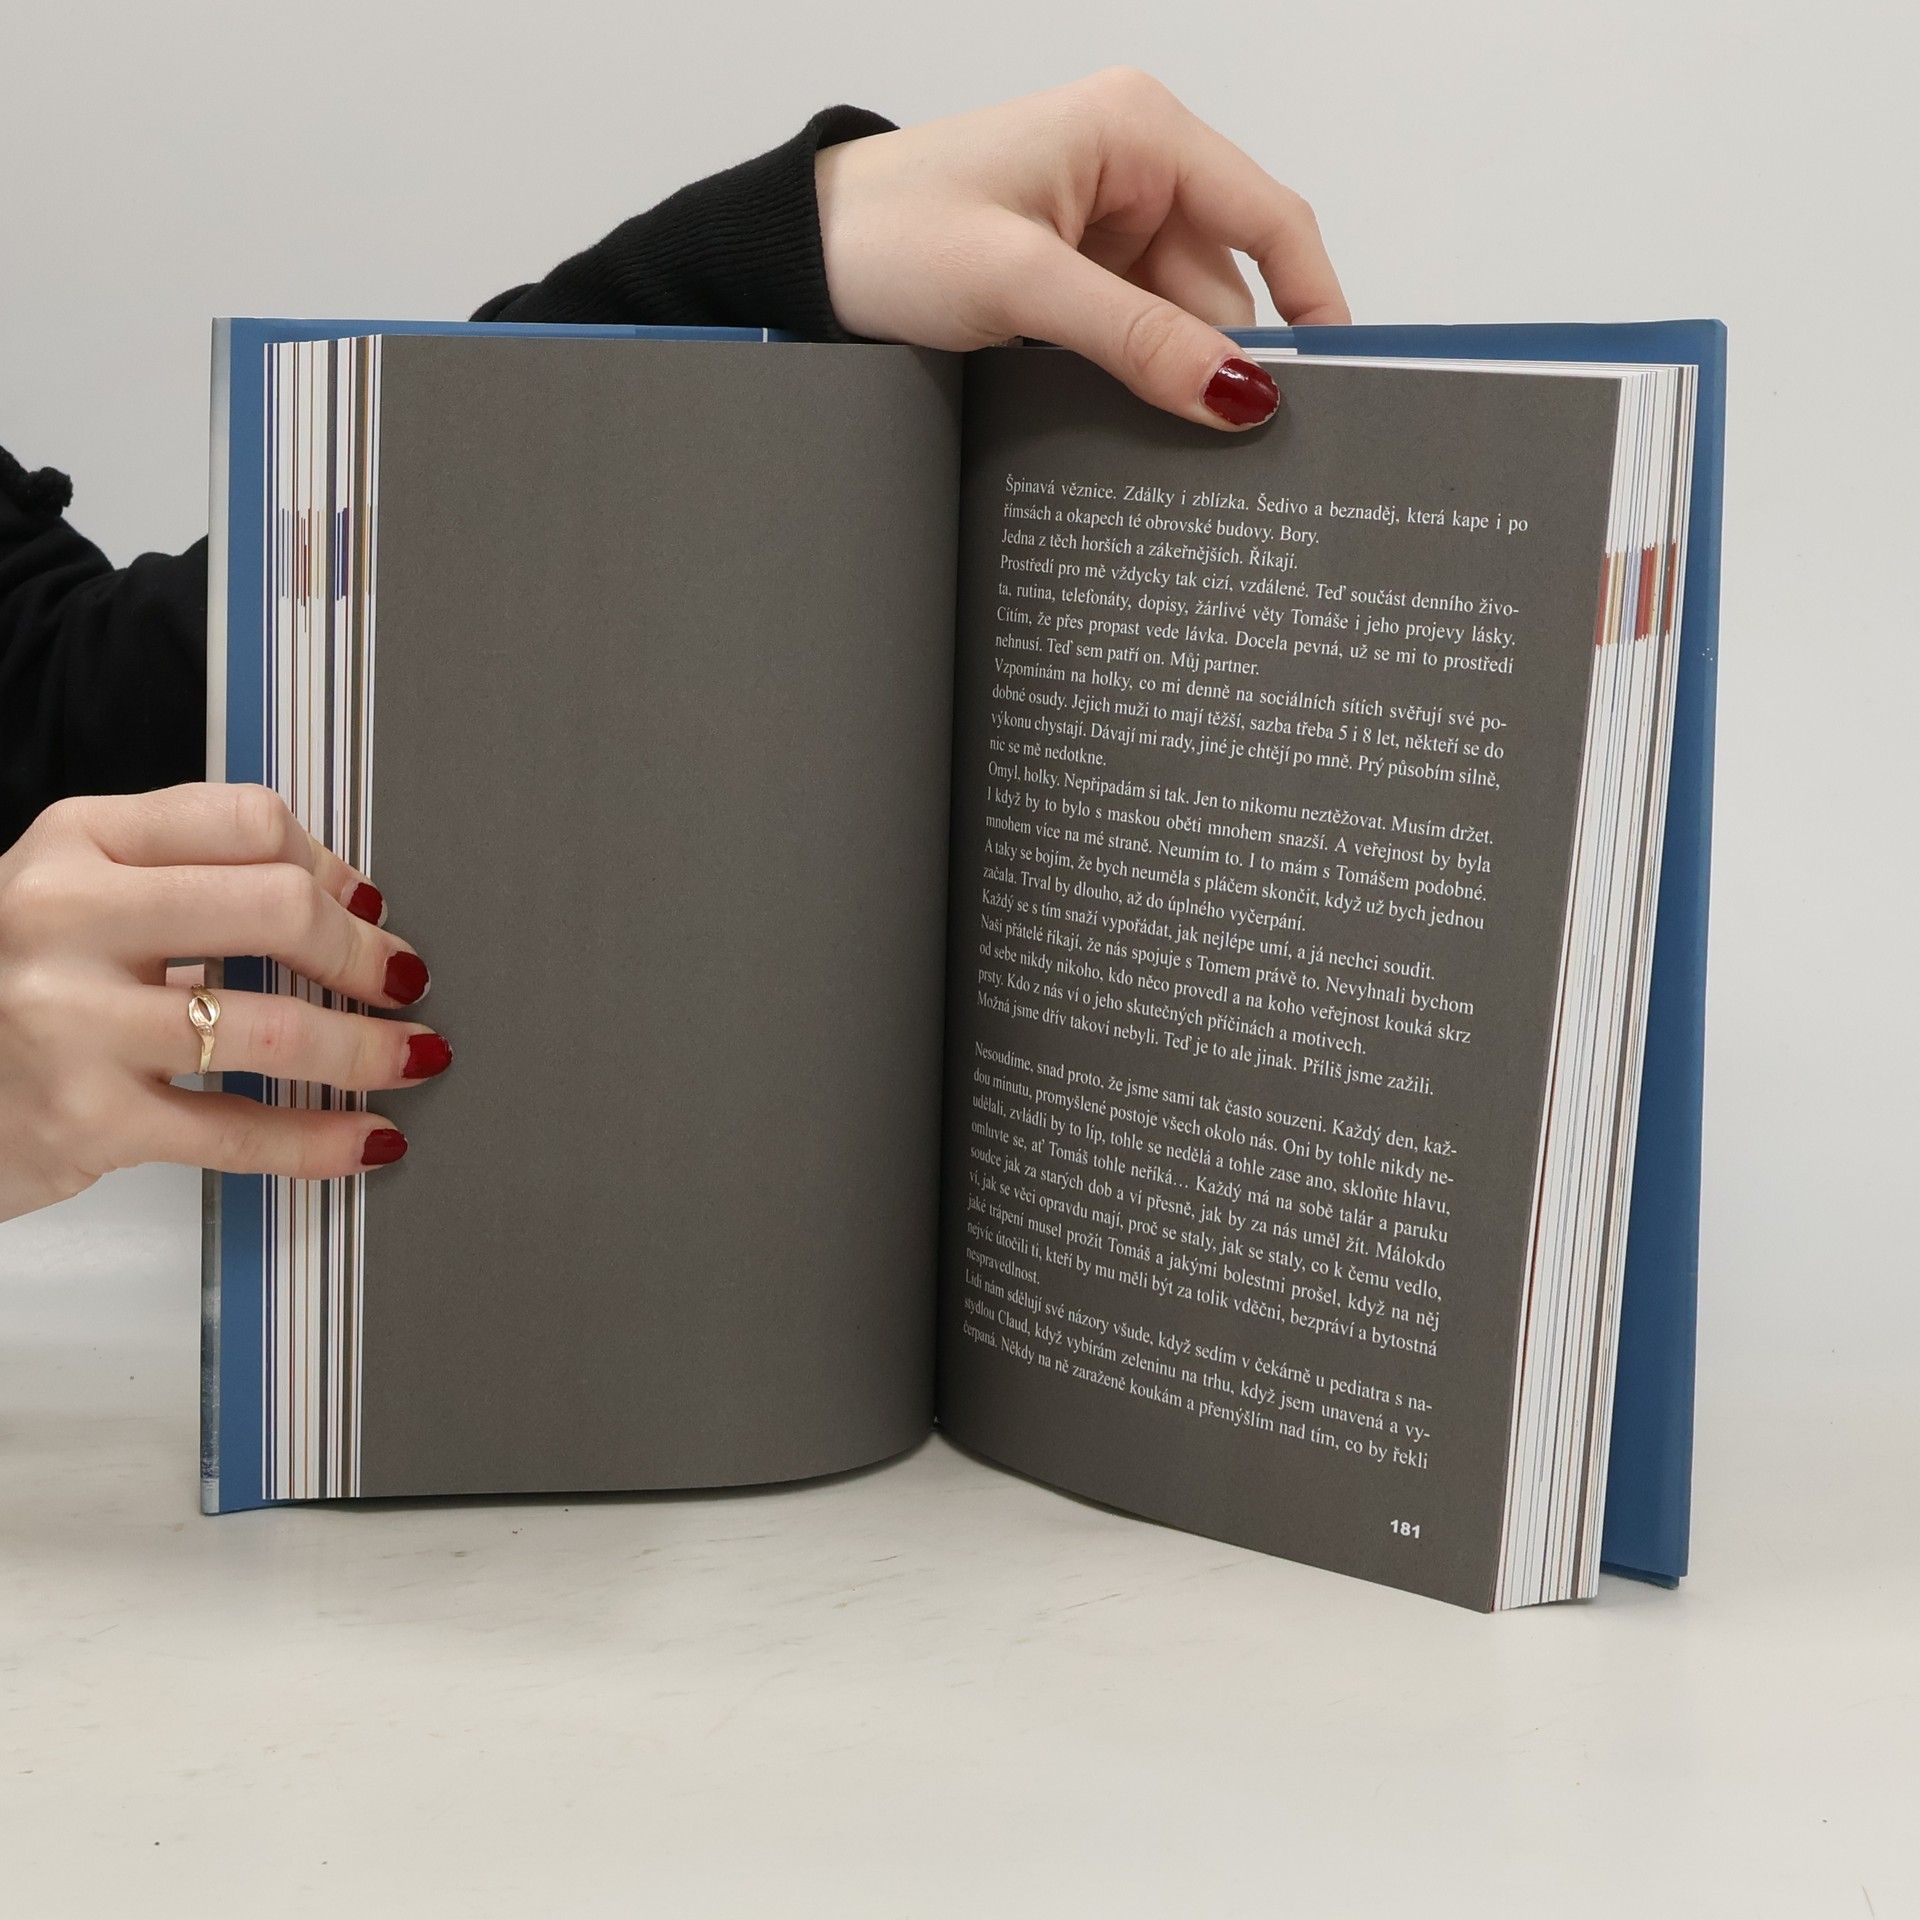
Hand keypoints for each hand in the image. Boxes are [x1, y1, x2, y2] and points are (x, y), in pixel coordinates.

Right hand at [0, 783, 448, 1222]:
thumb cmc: (9, 985)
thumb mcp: (76, 894)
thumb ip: (187, 875)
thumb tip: (343, 900)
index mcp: (75, 842)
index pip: (247, 822)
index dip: (330, 867)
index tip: (366, 905)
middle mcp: (65, 920)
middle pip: (276, 910)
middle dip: (364, 952)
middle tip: (401, 980)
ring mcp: (71, 1024)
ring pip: (275, 1028)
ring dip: (369, 1049)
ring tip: (410, 1054)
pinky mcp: (87, 1121)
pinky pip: (240, 1131)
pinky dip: (324, 1140)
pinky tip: (371, 1136)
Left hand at [815, 68, 1347, 429]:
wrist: (797, 260)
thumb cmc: (889, 233)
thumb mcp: (1022, 286)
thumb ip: (1139, 339)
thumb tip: (1241, 394)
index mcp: (1138, 132)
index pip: (1268, 217)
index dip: (1314, 301)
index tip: (1340, 385)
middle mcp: (1133, 172)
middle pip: (1224, 287)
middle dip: (1227, 366)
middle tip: (1244, 459)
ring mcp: (1101, 229)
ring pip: (1178, 324)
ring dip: (1173, 383)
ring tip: (1174, 456)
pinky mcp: (1070, 278)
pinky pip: (1132, 336)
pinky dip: (1135, 382)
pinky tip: (1132, 429)